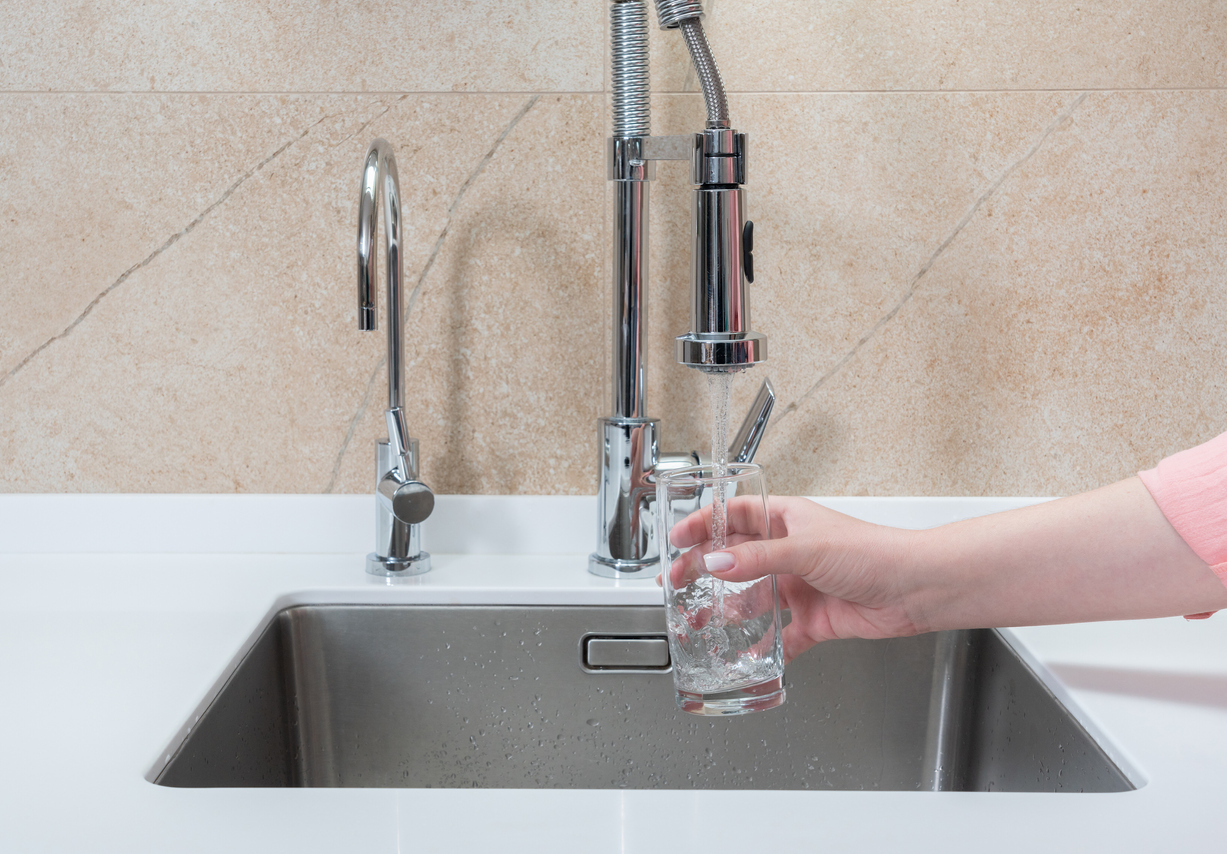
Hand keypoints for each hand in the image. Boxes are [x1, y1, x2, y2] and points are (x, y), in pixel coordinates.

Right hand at [663, 496, 921, 660]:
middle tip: (676, 581)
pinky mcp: (814, 618)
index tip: (678, 537)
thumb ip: (757, 559)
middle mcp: (791, 551)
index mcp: (788, 520)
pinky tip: (748, 655)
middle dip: (705, 569)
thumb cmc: (873, 553)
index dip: (704, 523)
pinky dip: (765, 647)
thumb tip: (716, 563)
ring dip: (727, 611)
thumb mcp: (805, 548)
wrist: (915, 589)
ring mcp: (801, 586)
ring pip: (753, 598)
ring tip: (700, 621)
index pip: (736, 515)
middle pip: (737, 558)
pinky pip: (781, 635)